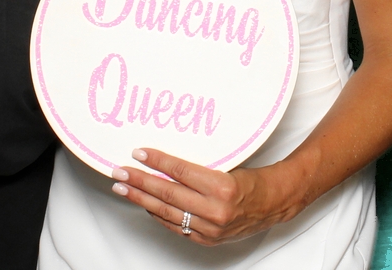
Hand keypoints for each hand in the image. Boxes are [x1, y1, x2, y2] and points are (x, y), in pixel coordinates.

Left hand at [109, 147, 302, 245]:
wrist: (272, 204)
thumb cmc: (252, 180)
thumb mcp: (226, 166)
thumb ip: (196, 169)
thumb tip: (163, 161)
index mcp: (222, 186)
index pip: (180, 172)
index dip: (157, 161)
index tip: (139, 152)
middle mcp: (215, 210)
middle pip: (168, 193)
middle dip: (139, 182)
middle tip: (119, 172)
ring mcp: (210, 229)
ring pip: (167, 212)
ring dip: (141, 200)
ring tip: (123, 189)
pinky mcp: (207, 240)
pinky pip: (176, 226)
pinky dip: (158, 215)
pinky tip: (145, 205)